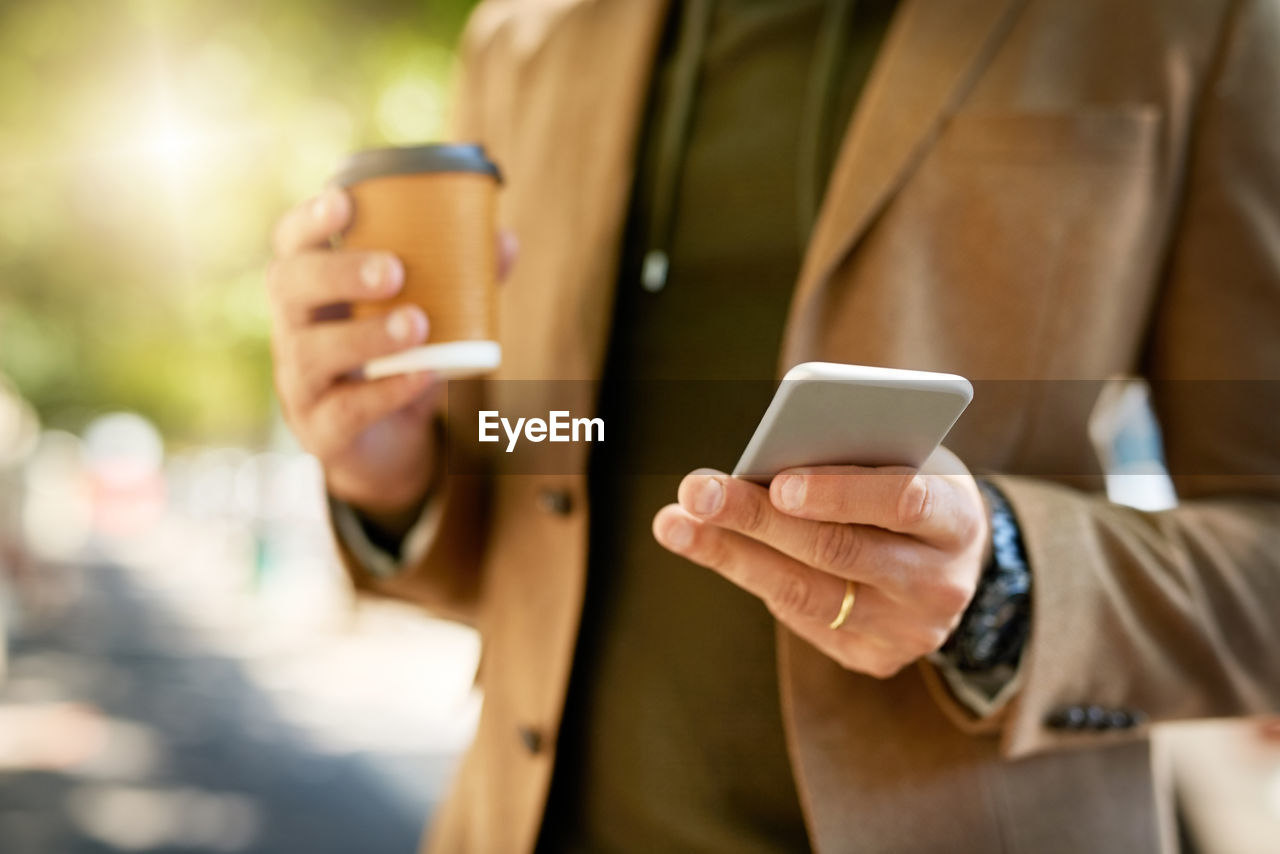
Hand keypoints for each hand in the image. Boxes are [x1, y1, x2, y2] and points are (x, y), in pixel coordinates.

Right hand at [267, 186, 516, 519]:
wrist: (386, 444)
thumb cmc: (398, 359)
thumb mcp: (425, 316)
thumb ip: (460, 278)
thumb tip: (505, 240)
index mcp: (311, 288)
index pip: (291, 243)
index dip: (309, 220)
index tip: (345, 200)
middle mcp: (292, 328)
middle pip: (289, 287)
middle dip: (338, 274)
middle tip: (393, 270)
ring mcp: (299, 382)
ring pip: (311, 353)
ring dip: (365, 335)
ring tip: (417, 323)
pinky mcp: (321, 431)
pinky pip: (343, 411)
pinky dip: (385, 391)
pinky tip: (422, 373)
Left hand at [652, 448, 988, 678]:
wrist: (956, 561)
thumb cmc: (911, 486)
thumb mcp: (903, 458)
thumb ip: (853, 455)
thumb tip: (766, 459)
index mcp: (957, 518)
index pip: (904, 501)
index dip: (841, 493)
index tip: (781, 482)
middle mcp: (939, 583)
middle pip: (838, 551)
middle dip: (757, 518)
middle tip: (696, 491)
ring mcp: (909, 630)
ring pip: (807, 594)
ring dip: (731, 554)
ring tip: (676, 523)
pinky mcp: (876, 658)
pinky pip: (802, 618)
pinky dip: (754, 577)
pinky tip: (713, 549)